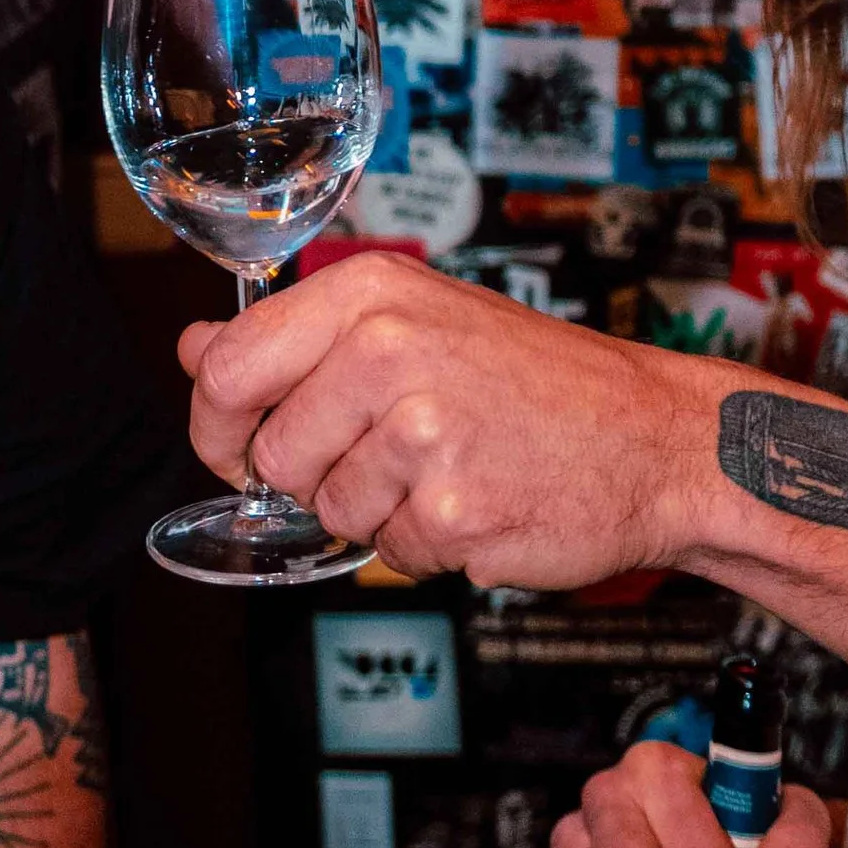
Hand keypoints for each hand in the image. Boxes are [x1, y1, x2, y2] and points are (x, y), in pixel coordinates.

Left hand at [177, 254, 709, 589]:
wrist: (655, 438)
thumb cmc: (534, 381)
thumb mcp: (410, 318)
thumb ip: (294, 337)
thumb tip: (192, 345)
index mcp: (368, 294)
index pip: (227, 371)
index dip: (217, 428)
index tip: (239, 450)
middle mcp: (389, 349)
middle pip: (273, 455)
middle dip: (317, 476)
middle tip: (390, 455)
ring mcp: (423, 432)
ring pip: (331, 511)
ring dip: (379, 512)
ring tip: (448, 470)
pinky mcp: (454, 510)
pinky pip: (393, 553)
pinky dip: (429, 546)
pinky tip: (480, 502)